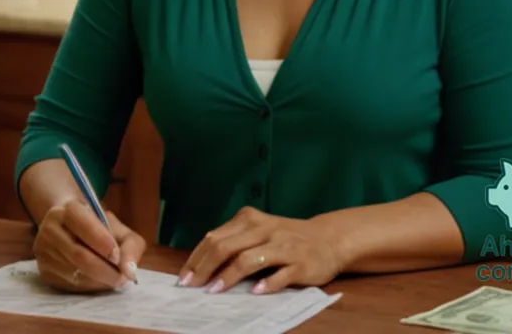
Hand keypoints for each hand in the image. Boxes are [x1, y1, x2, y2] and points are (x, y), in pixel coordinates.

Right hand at [33, 199, 144, 292]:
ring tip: (113, 278)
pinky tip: (99, 282)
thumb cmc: (98, 227)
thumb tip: (130, 271)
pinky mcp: (43, 272)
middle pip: (79, 255)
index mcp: (69, 209)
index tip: (118, 256)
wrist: (70, 228)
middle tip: (123, 278)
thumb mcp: (118, 227)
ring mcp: (43, 252)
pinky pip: (69, 285)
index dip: (104, 243)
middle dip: (105, 270)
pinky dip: (89, 287)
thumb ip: (130, 245)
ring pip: (75, 273)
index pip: (85, 226)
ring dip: (99, 281)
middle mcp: (51, 229)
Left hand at [176, 206, 343, 294]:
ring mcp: (282, 245)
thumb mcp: (258, 232)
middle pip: (226, 247)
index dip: (197, 258)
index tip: (183, 278)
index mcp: (250, 219)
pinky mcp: (300, 262)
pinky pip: (279, 273)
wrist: (327, 239)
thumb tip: (200, 267)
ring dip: (228, 276)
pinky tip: (255, 292)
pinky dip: (266, 283)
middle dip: (204, 268)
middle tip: (191, 287)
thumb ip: (234, 243)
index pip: (215, 237)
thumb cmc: (285, 238)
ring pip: (248, 259)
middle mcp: (264, 229)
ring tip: (213, 291)